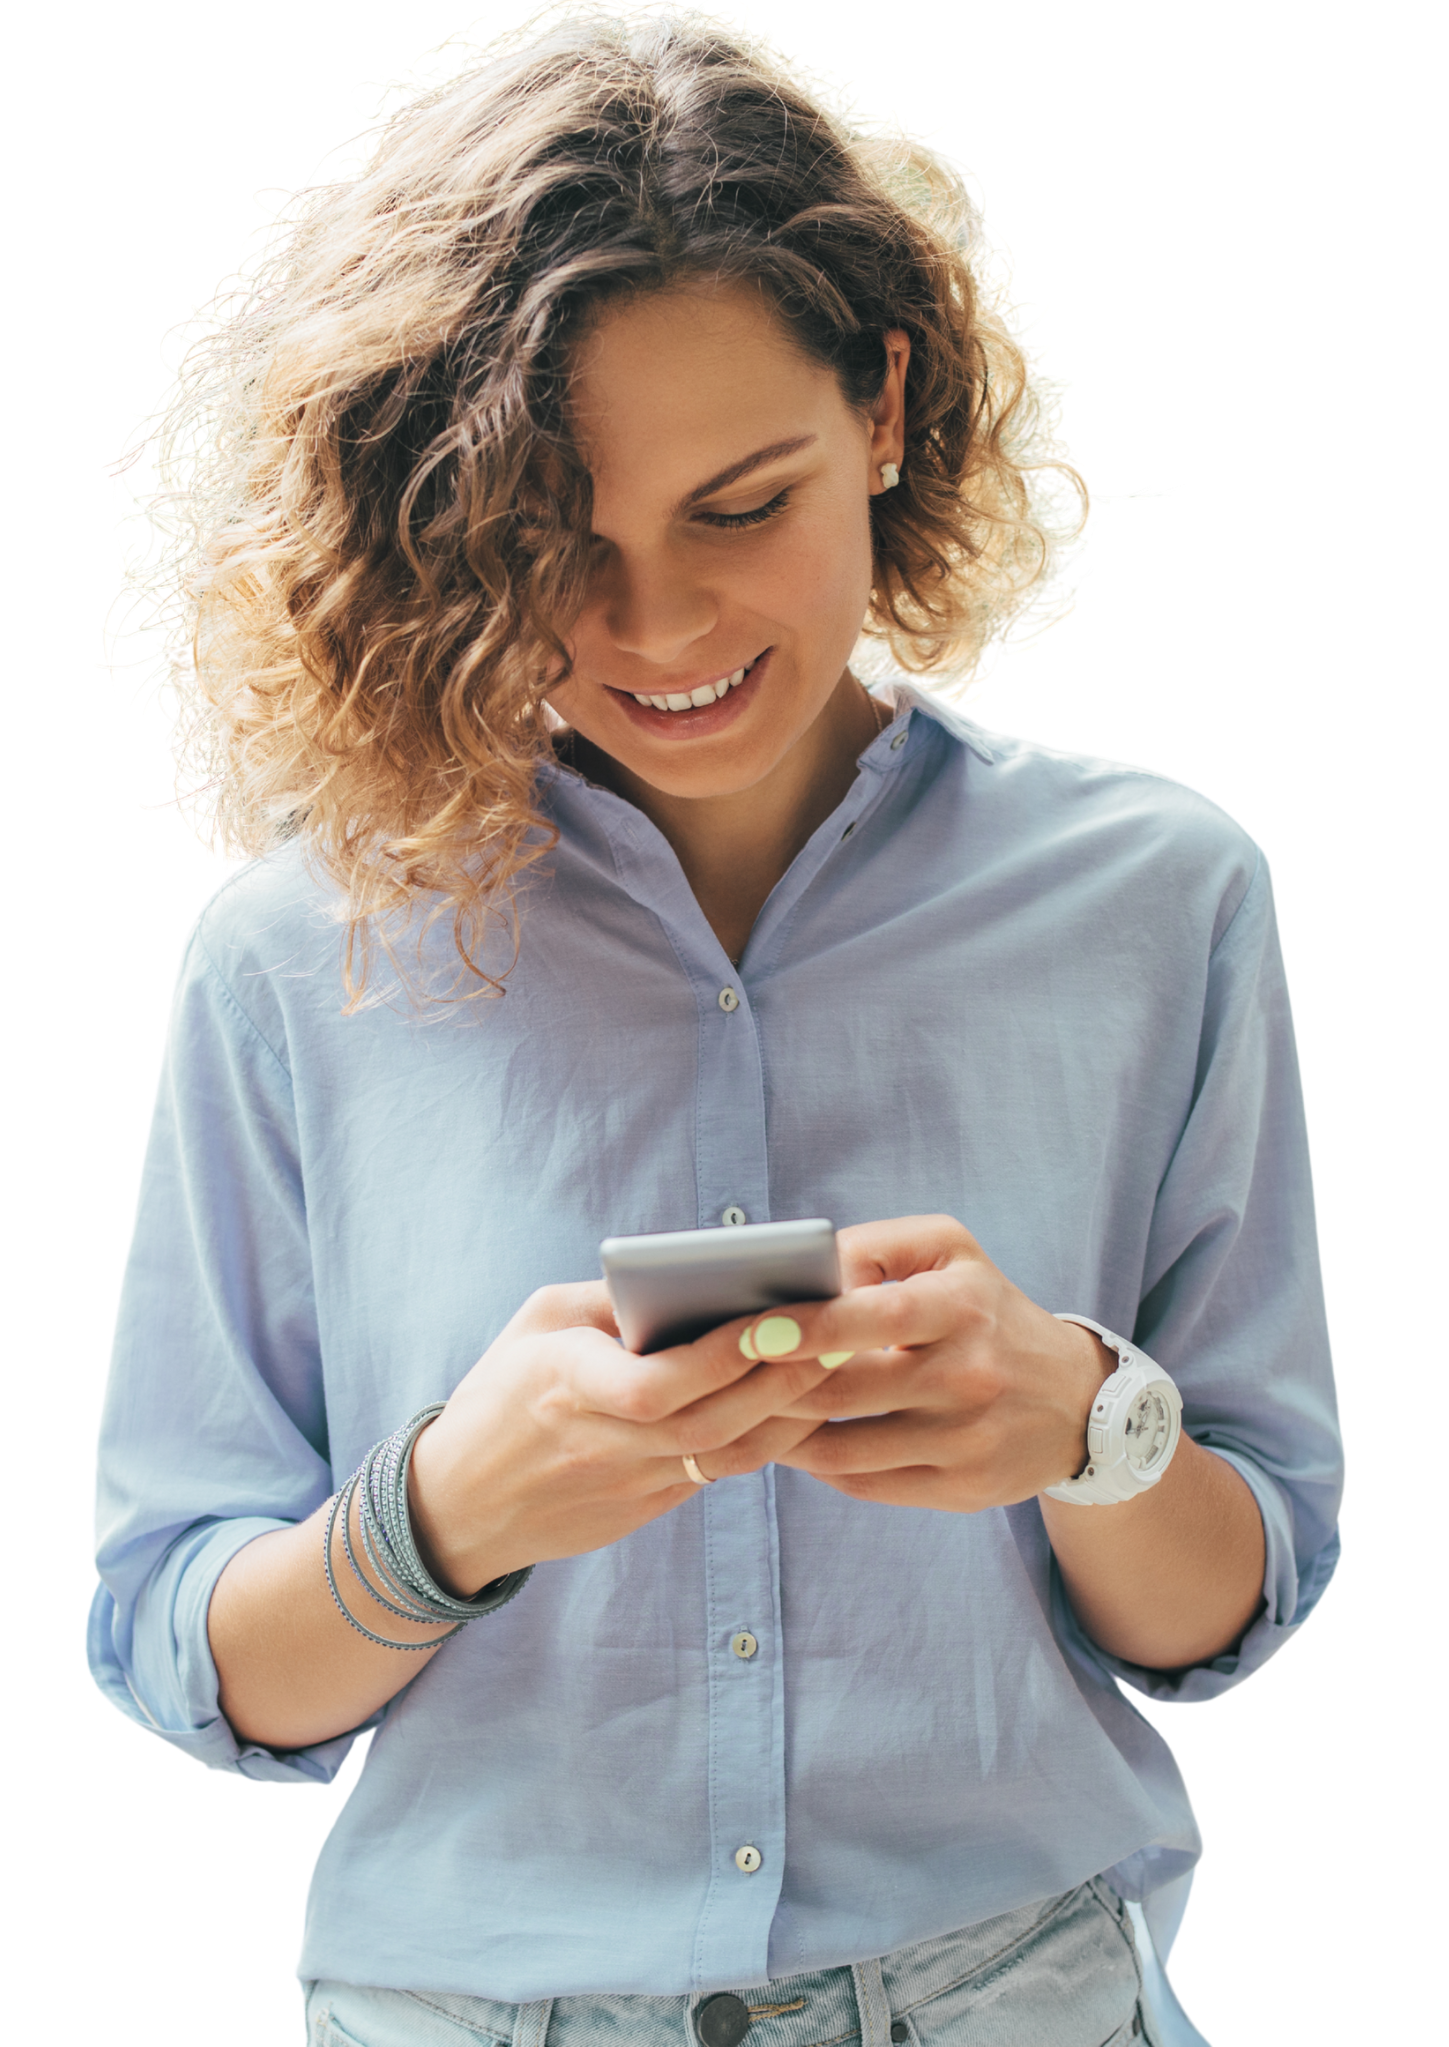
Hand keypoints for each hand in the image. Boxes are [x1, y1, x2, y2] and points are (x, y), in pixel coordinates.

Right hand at [406, 1280, 842, 1595]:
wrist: (458, 1504)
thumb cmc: (501, 1392)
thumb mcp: (536, 1323)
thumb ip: (609, 1300)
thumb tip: (690, 1278)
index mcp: (564, 1385)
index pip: (655, 1384)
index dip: (720, 1357)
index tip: (772, 1316)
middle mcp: (600, 1441)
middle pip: (709, 1422)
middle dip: (778, 1379)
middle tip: (834, 1334)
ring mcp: (625, 1485)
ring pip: (726, 1457)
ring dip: (787, 1413)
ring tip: (832, 1363)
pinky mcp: (643, 1510)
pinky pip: (718, 1476)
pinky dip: (764, 1441)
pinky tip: (798, 1404)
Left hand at [741, 1215, 1116, 1511]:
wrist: (1076, 1399)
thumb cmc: (988, 1309)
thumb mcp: (950, 1252)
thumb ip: (873, 1247)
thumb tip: (800, 1271)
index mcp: (962, 1306)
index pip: (874, 1315)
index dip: (806, 1326)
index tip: (748, 1329)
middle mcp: (970, 1375)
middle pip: (845, 1390)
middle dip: (772, 1387)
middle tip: (721, 1380)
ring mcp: (968, 1440)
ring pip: (844, 1448)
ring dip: (783, 1434)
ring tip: (744, 1413)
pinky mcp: (964, 1490)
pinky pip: (865, 1485)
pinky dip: (819, 1467)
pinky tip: (795, 1445)